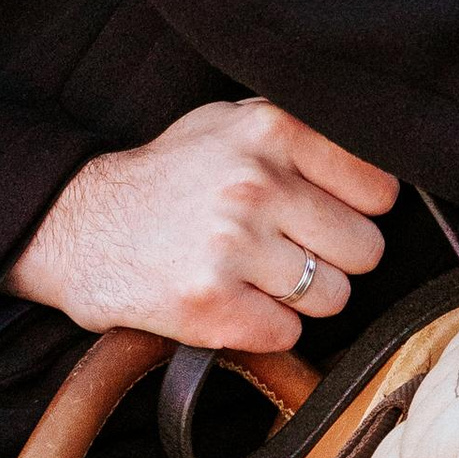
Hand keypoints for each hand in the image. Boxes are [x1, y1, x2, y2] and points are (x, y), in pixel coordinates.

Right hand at [4, 100, 397, 351]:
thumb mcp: (229, 123)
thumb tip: (381, 160)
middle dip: (333, 257)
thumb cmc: (167, 176)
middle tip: (289, 250)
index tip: (330, 213)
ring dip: (302, 297)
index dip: (360, 208)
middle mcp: (256, 182)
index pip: (379, 188)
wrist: (77, 226)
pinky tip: (233, 301)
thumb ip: (301, 134)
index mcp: (271, 129)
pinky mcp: (212, 305)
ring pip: (333, 296)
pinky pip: (289, 334)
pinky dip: (266, 327)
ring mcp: (234, 246)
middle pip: (365, 248)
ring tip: (257, 276)